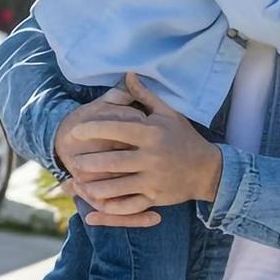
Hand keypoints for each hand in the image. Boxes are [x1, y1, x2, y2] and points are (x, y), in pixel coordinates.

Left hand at [68, 74, 222, 222]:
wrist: (207, 170)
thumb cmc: (184, 138)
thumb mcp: (168, 113)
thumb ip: (145, 96)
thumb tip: (129, 74)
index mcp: (151, 134)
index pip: (116, 130)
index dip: (93, 130)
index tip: (75, 132)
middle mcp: (151, 157)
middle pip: (112, 161)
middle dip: (88, 162)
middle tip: (71, 160)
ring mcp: (153, 180)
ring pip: (116, 186)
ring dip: (94, 186)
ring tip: (78, 182)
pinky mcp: (155, 198)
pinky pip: (129, 205)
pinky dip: (110, 206)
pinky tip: (96, 202)